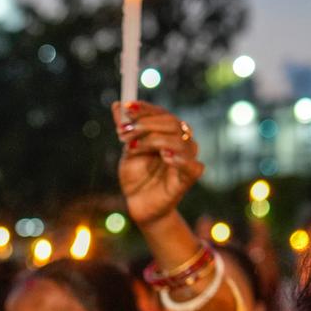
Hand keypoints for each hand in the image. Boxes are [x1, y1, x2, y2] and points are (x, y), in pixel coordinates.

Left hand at [113, 102, 203, 228]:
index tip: (126, 107)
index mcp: (168, 133)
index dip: (145, 109)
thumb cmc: (136, 177)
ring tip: (132, 147)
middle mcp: (181, 142)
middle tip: (124, 132)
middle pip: (172, 123)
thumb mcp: (128, 150)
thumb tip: (116, 105)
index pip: (162, 113)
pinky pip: (193, 166)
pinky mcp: (189, 178)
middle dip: (146, 124)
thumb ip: (126, 129)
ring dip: (153, 140)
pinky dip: (180, 160)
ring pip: (180, 141)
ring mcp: (186, 159)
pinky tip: (165, 157)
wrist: (138, 204)